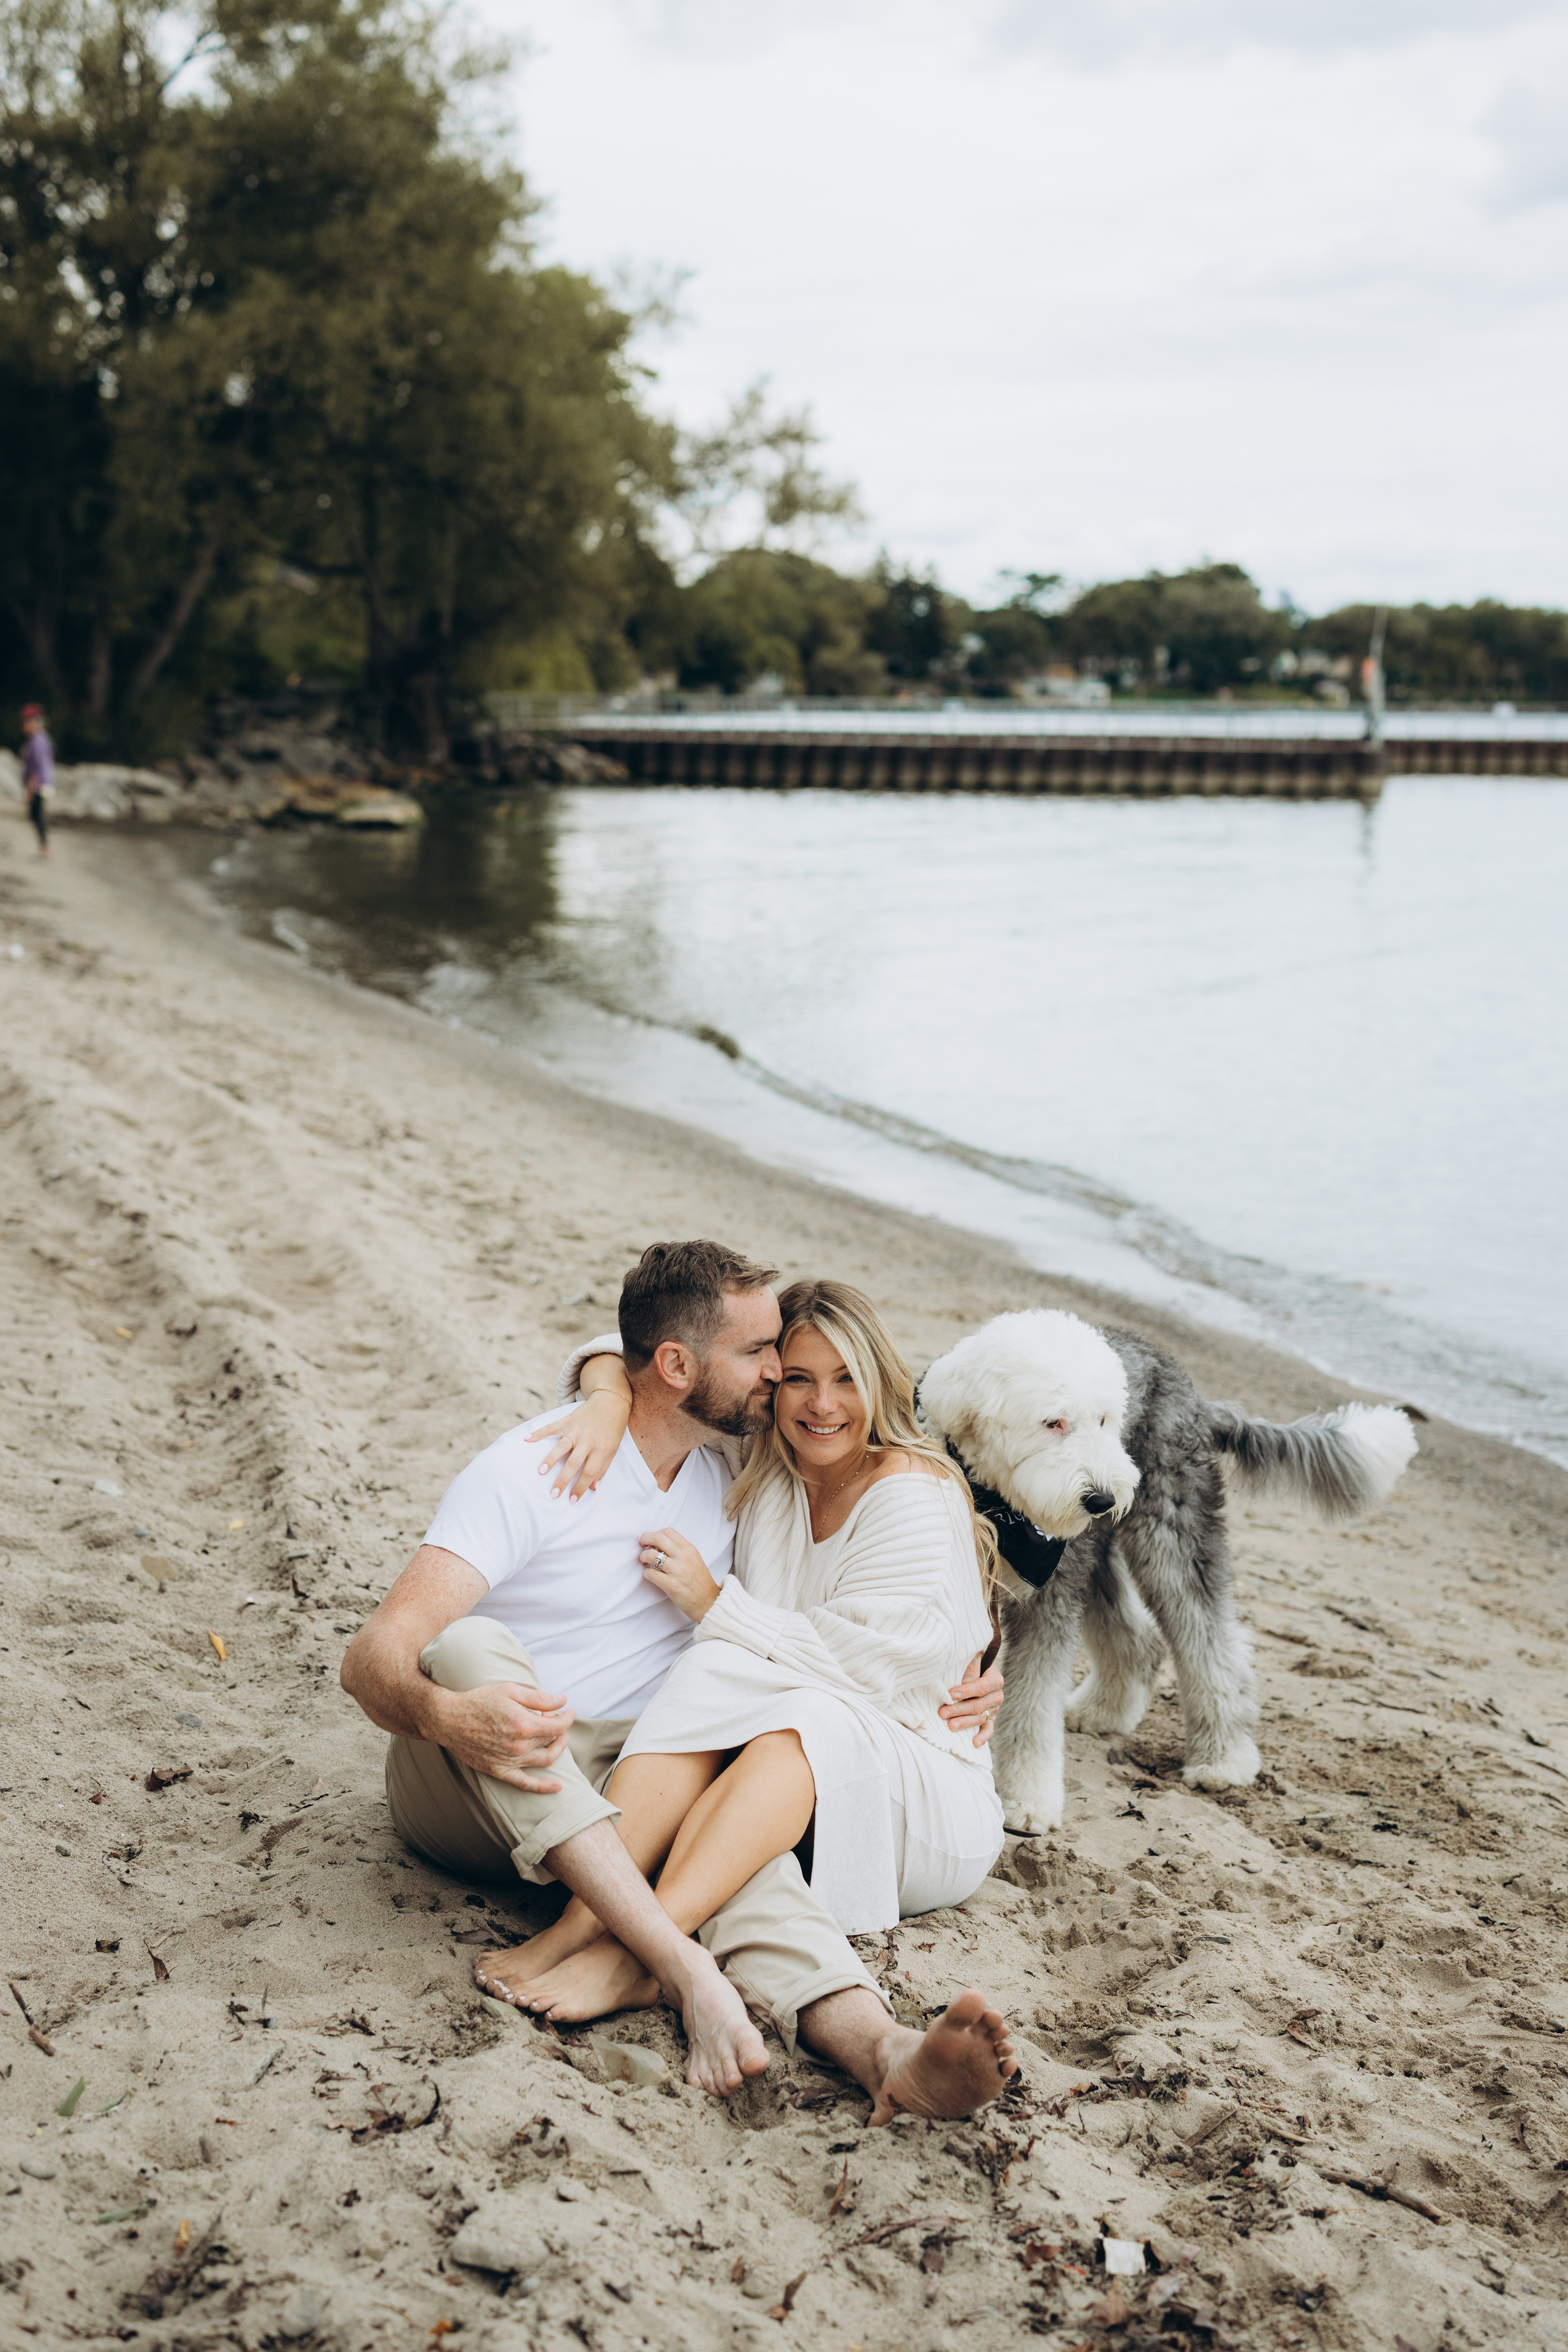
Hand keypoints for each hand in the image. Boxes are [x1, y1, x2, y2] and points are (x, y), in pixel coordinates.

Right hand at [426, 1680, 575, 1792]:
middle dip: (561, 1729)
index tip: (568, 1710)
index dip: (567, 1717)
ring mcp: (510, 1761)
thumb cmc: (478, 1701)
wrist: (448, 1720)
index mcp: (524, 1724)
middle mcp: (519, 1746)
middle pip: (553, 1740)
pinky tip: (557, 1786)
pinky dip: (543, 1787)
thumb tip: (563, 1700)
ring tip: (559, 1739)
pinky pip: (526, 1783)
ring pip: (545, 1760)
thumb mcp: (510, 1691)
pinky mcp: (499, 1771)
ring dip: (558, 1750)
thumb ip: (539, 1697)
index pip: (558, 1725)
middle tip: (559, 1720)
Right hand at [526, 1391, 628, 1500]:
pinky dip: (539, 1433)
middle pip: (574, 1463)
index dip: (581, 1488)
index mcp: (601, 1449)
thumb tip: (594, 1488)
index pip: (589, 1472)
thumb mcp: (613, 1449)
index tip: (572, 1500)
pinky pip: (552, 1427)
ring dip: (550, 1459)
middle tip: (553, 1494)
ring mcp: (577, 1430)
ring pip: (562, 1446)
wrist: (611, 1401)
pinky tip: (527, 1439)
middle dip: (563, 1480)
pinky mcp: (568, 1420)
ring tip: (541, 1472)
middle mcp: (588, 1440)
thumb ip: (603, 1468)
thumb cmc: (613, 1429)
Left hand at [640, 1528, 720, 1622]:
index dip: (655, 1533)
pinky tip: (650, 1575)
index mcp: (690, 1549)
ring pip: (650, 1555)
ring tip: (644, 1562)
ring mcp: (677, 1571)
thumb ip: (680, 1550)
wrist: (709, 1602)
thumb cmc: (701, 1582)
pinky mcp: (671, 1585)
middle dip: (645, 1539)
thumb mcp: (695, 1559)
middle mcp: (683, 1557)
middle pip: (658, 1538)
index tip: (651, 1541)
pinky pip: (650, 1574)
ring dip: (643, 1557)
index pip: (668, 1531)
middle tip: (642, 1546)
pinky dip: (646, 1573)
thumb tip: (659, 1544)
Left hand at [938, 1655, 1003, 1748]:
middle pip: (979, 1705)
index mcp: (995, 1680)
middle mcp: (997, 1696)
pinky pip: (988, 1729)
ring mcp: (993, 1709)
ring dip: (965, 1723)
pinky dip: (982, 1737)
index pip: (982, 1687)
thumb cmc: (973, 1663)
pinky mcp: (989, 1718)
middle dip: (959, 1709)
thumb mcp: (973, 1660)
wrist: (980, 1668)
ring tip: (950, 1726)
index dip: (966, 1691)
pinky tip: (974, 1743)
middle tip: (943, 1713)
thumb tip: (963, 1683)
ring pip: (980, 1718)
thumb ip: (970, 1669)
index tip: (951, 1694)